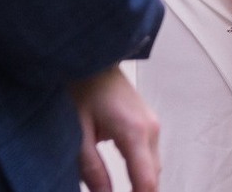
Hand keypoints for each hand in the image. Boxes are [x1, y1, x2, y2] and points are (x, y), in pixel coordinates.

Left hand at [71, 66, 160, 191]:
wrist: (93, 54)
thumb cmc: (83, 86)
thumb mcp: (78, 132)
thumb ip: (92, 168)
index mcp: (134, 131)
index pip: (147, 183)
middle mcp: (150, 128)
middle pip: (153, 177)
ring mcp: (151, 123)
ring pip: (153, 167)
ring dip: (141, 184)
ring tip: (123, 191)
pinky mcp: (147, 121)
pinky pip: (150, 155)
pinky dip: (141, 171)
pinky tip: (127, 179)